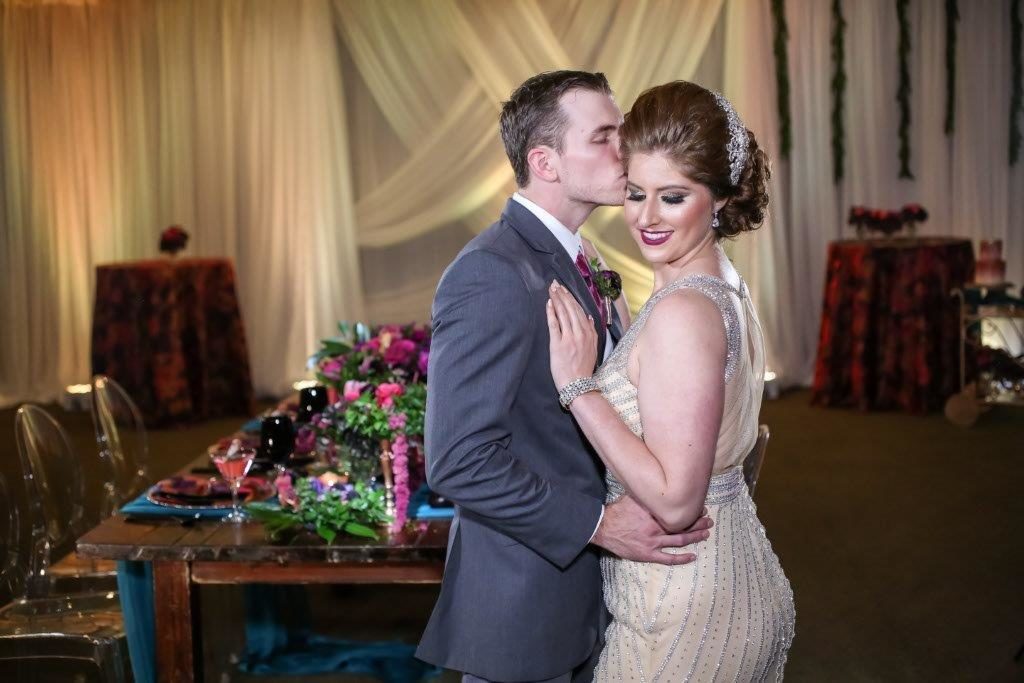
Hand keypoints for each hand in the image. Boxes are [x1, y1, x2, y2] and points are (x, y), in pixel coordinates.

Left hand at [546, 280, 597, 388]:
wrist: (578, 385)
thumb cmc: (583, 369)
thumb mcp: (593, 349)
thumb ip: (591, 332)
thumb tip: (589, 317)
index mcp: (589, 334)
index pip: (579, 311)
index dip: (571, 298)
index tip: (565, 289)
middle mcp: (581, 333)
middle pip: (571, 308)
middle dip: (563, 294)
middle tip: (556, 283)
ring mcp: (569, 338)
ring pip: (563, 313)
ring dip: (557, 299)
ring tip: (552, 289)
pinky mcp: (558, 344)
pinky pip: (554, 324)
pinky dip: (551, 312)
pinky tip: (548, 303)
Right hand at [592, 494, 712, 564]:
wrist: (603, 528)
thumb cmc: (617, 512)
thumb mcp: (633, 498)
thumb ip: (646, 495)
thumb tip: (657, 482)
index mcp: (654, 512)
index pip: (677, 510)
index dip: (690, 510)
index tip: (700, 507)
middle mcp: (656, 527)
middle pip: (683, 525)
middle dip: (698, 522)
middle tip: (709, 520)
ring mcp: (653, 542)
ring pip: (679, 540)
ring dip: (695, 537)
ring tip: (706, 533)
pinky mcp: (648, 554)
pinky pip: (668, 558)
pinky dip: (682, 558)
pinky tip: (693, 556)